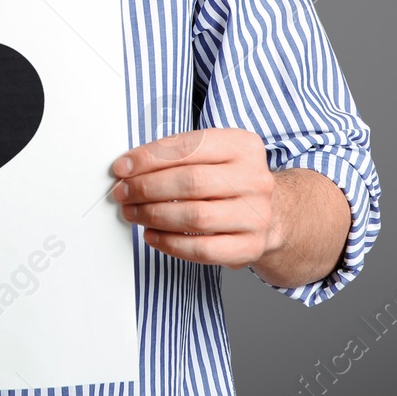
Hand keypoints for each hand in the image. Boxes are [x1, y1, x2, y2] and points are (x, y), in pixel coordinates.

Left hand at [109, 127, 282, 269]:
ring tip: (132, 213)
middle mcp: (255, 179)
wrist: (273, 213)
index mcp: (243, 146)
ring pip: (195, 216)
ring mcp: (256, 215)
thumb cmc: (230, 180)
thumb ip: (177, 154)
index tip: (122, 167)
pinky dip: (170, 243)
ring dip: (154, 215)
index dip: (149, 158)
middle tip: (122, 192)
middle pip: (190, 182)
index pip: (189, 147)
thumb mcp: (214, 154)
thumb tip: (129, 167)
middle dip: (147, 188)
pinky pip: (202, 249)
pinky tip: (152, 235)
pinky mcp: (250, 246)